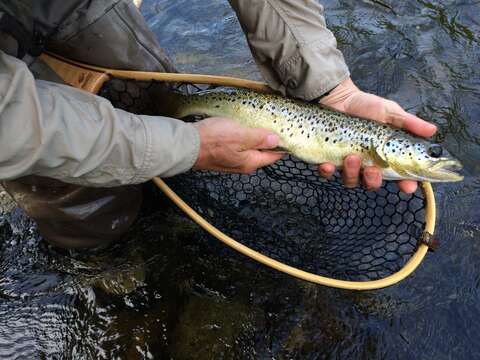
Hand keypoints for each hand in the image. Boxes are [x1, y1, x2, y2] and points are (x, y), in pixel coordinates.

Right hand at [193, 117, 282, 172]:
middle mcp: (242, 165)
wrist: (186, 145)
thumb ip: (259, 138)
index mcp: (250, 162)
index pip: (274, 156)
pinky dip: (241, 139)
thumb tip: (277, 140)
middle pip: (262, 152)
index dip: (282, 144)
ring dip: (253, 138)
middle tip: (272, 125)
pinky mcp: (222, 155)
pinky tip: (239, 129)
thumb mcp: (240, 135)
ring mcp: (232, 161)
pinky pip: (237, 147)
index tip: (286, 133)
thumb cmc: (212, 140)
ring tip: (256, 124)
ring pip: (249, 149)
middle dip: (268, 140)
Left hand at [318, 77, 436, 192]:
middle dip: (373, 181)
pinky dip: (327, 172)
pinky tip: (326, 164)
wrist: (338, 98)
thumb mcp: (390, 112)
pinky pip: (327, 174)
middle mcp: (368, 163)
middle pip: (373, 184)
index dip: (406, 184)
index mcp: (386, 156)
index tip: (408, 186)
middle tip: (372, 169)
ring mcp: (348, 164)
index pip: (400, 176)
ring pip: (351, 181)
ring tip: (351, 157)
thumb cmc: (366, 106)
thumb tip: (433, 130)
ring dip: (352, 174)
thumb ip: (409, 123)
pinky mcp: (330, 160)